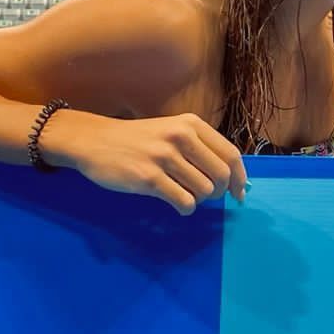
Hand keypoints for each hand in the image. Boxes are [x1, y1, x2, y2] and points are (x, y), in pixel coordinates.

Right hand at [50, 110, 248, 215]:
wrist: (94, 141)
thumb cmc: (137, 140)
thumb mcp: (171, 131)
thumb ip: (199, 148)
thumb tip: (231, 179)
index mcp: (191, 124)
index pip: (230, 154)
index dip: (239, 178)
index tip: (238, 193)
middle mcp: (181, 137)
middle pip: (221, 175)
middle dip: (218, 192)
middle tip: (204, 195)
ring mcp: (165, 157)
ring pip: (203, 191)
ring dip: (199, 200)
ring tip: (184, 195)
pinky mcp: (149, 178)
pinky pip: (184, 202)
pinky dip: (185, 209)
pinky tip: (176, 204)